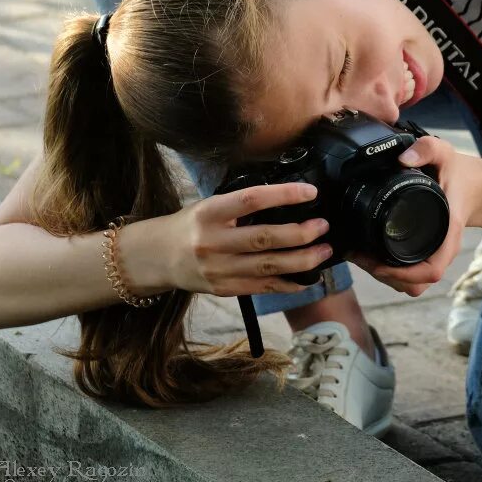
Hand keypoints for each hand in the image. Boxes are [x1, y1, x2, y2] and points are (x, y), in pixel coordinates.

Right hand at [160, 182, 334, 295]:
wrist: (158, 257)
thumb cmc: (190, 226)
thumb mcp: (209, 206)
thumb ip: (242, 205)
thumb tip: (287, 200)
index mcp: (209, 213)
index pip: (251, 200)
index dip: (284, 195)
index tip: (310, 192)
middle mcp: (213, 242)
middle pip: (265, 238)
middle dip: (301, 233)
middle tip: (323, 226)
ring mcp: (219, 269)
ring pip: (269, 266)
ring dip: (303, 260)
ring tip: (324, 251)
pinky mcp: (225, 289)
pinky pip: (263, 287)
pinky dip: (289, 283)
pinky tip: (308, 278)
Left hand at [349, 135, 481, 297]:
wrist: (473, 186)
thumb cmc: (457, 174)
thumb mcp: (444, 153)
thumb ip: (425, 149)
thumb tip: (403, 159)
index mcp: (447, 233)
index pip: (431, 270)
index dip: (403, 275)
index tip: (377, 264)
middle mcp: (441, 250)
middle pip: (414, 284)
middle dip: (385, 276)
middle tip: (359, 255)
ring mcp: (434, 255)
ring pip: (410, 285)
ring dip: (385, 277)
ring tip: (361, 256)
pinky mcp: (425, 255)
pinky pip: (409, 277)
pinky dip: (390, 274)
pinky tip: (372, 256)